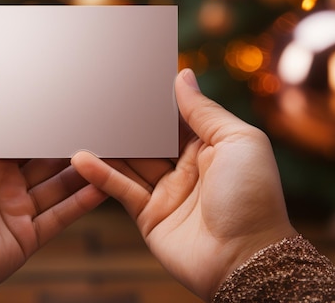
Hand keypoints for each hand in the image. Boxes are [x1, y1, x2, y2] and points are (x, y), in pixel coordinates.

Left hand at [0, 49, 105, 296]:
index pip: (17, 126)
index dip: (39, 112)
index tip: (64, 91)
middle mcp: (1, 176)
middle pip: (43, 152)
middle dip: (67, 137)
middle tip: (96, 116)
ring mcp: (16, 205)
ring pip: (59, 181)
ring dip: (82, 166)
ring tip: (110, 146)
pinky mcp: (28, 233)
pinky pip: (62, 214)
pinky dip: (84, 199)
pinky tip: (105, 182)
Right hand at [71, 68, 296, 301]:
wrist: (246, 259)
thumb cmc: (252, 197)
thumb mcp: (239, 141)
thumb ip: (205, 110)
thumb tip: (183, 75)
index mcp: (211, 145)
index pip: (176, 116)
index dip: (156, 99)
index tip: (130, 79)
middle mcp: (187, 166)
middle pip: (148, 137)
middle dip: (127, 120)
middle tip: (96, 98)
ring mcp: (166, 191)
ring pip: (130, 160)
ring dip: (108, 144)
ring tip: (81, 122)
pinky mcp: (149, 215)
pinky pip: (122, 189)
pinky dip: (101, 174)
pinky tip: (81, 157)